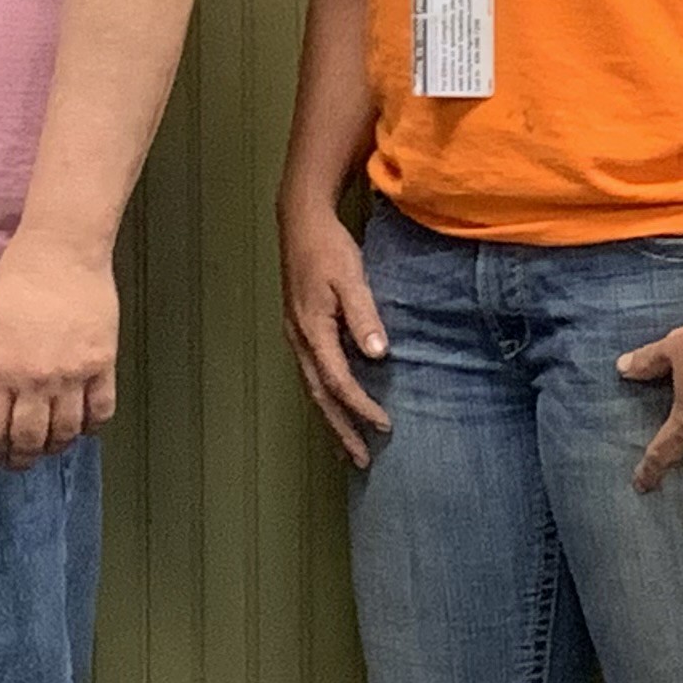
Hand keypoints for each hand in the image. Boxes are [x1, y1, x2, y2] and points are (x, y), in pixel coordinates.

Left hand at [0, 228, 118, 469]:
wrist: (62, 252)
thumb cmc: (14, 282)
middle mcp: (34, 380)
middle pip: (27, 440)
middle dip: (18, 459)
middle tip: (16, 461)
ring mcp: (72, 375)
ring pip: (65, 433)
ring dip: (53, 447)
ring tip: (47, 447)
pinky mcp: (103, 365)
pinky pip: (101, 411)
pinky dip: (90, 426)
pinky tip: (81, 426)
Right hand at [278, 200, 393, 466]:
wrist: (301, 223)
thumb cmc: (327, 249)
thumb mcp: (350, 278)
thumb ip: (364, 316)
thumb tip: (378, 353)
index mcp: (312, 331)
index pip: (337, 381)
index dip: (361, 406)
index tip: (384, 425)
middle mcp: (301, 340)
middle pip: (320, 397)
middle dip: (340, 430)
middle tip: (361, 459)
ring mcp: (298, 337)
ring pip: (314, 390)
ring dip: (332, 420)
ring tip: (348, 447)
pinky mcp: (302, 331)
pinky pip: (314, 375)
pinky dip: (327, 398)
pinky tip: (338, 407)